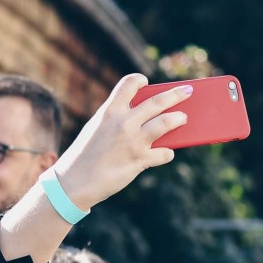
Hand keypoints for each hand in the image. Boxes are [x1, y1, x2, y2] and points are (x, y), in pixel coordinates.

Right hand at [54, 74, 192, 211]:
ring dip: (179, 119)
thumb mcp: (96, 129)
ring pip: (167, 123)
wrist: (74, 182)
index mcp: (109, 111)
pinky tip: (167, 152)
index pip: (129, 84)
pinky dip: (167, 153)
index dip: (140, 80)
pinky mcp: (139, 160)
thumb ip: (116, 120)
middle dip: (176, 94)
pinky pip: (164, 153)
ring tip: (183, 118)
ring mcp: (133, 141)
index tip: (146, 82)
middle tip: (188, 91)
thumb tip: (145, 119)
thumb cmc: (84, 155)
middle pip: (158, 101)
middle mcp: (123, 123)